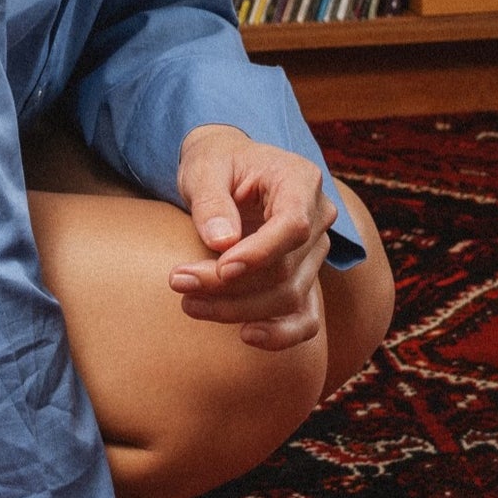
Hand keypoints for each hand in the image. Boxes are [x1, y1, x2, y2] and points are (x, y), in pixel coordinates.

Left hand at [171, 125, 331, 351]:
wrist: (227, 169)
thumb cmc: (216, 162)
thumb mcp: (204, 167)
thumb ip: (212, 200)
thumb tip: (221, 242)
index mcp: (301, 181)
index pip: (293, 226)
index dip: (259, 253)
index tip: (220, 268)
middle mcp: (318, 217)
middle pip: (285, 268)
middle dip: (230, 285)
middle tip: (178, 281)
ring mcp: (315, 251)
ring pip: (289, 295)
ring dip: (238, 308)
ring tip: (188, 303)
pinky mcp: (304, 277)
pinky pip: (306, 317)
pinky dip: (281, 334)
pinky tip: (246, 335)